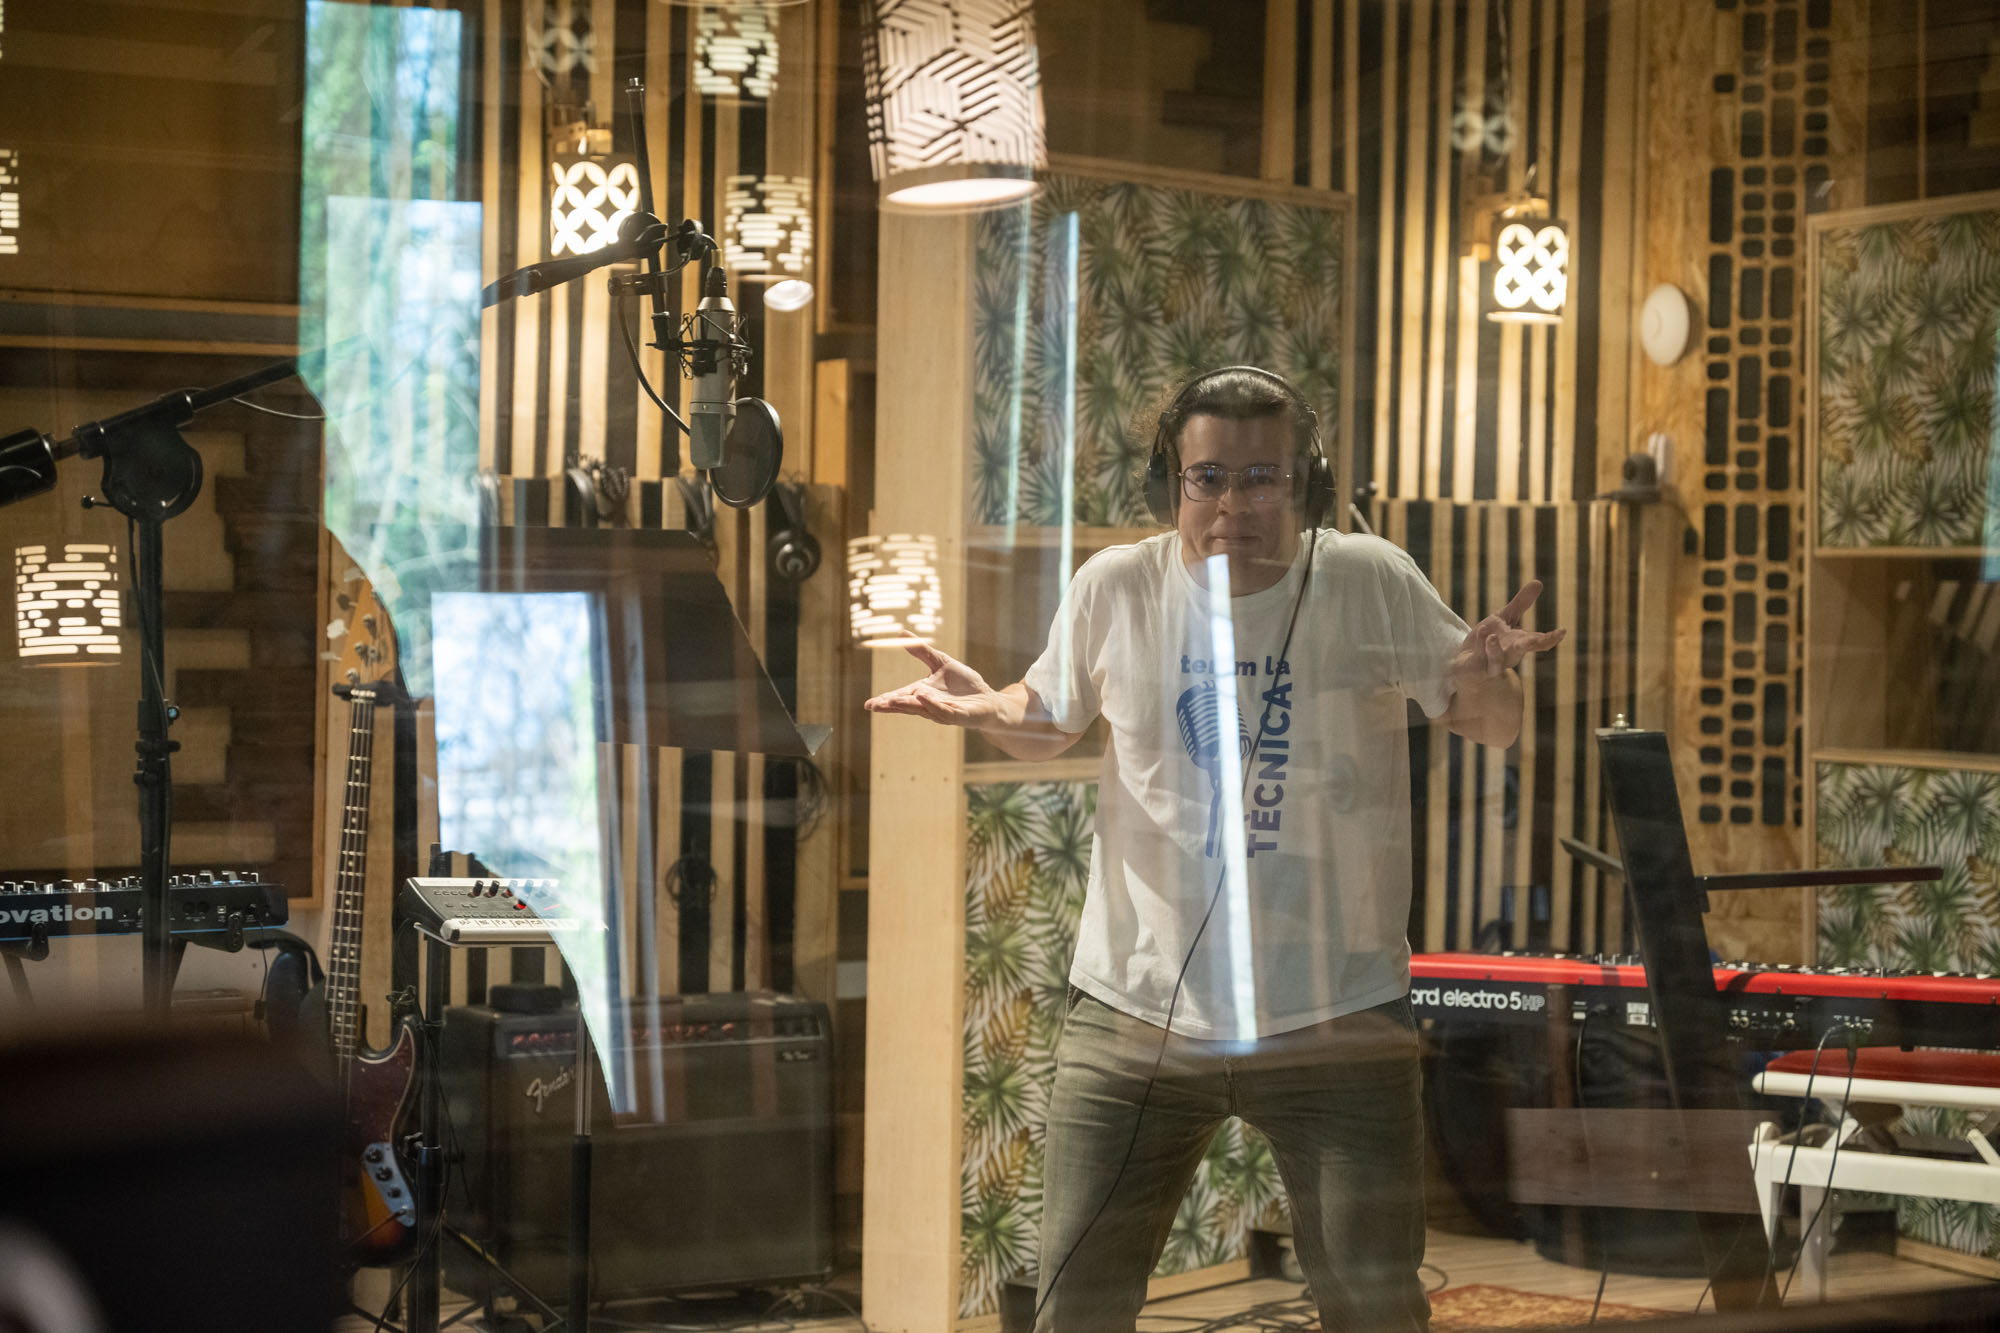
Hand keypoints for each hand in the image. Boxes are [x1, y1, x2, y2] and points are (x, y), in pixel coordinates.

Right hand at [864, 643, 1008, 729]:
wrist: (988, 699)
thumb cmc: (964, 684)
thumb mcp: (941, 662)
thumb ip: (921, 651)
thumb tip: (901, 633)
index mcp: (922, 694)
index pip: (900, 697)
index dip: (885, 701)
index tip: (869, 704)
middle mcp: (929, 705)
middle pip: (906, 706)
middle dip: (890, 706)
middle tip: (874, 706)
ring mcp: (942, 712)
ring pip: (921, 709)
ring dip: (906, 705)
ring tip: (891, 701)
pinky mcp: (957, 715)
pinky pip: (943, 710)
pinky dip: (931, 704)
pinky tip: (921, 695)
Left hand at [1452, 580, 1566, 680]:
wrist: (1468, 666)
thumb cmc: (1489, 640)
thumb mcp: (1505, 618)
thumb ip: (1521, 603)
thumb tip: (1539, 582)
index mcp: (1519, 643)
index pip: (1538, 641)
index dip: (1550, 638)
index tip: (1562, 631)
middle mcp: (1508, 655)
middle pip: (1521, 651)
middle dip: (1529, 645)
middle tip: (1536, 640)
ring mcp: (1491, 663)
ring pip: (1495, 659)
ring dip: (1494, 649)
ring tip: (1492, 636)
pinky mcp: (1475, 667)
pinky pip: (1476, 657)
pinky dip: (1478, 644)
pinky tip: (1479, 632)